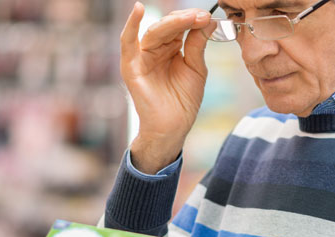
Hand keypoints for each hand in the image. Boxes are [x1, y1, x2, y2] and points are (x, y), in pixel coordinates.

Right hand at [120, 2, 210, 173]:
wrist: (173, 128)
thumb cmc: (183, 102)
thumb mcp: (196, 68)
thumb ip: (197, 45)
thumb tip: (207, 20)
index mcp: (169, 48)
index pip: (179, 26)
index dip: (192, 19)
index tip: (207, 16)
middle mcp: (154, 49)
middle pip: (167, 26)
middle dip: (185, 19)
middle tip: (201, 16)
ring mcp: (141, 57)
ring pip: (154, 31)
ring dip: (172, 22)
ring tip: (190, 17)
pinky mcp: (131, 67)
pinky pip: (127, 42)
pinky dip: (131, 25)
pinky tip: (139, 9)